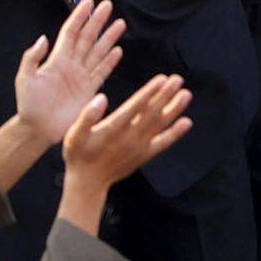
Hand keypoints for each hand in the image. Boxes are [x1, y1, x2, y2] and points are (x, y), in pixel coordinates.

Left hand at [12, 0, 125, 143]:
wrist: (38, 130)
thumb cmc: (28, 105)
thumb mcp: (24, 79)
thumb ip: (32, 58)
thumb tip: (42, 38)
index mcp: (56, 60)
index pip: (70, 33)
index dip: (79, 17)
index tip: (88, 2)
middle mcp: (71, 65)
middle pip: (87, 38)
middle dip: (98, 21)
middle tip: (108, 5)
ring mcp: (81, 77)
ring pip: (98, 52)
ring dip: (108, 38)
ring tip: (119, 24)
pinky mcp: (89, 90)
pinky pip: (102, 72)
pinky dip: (110, 61)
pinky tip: (118, 50)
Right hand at [62, 73, 191, 187]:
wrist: (88, 182)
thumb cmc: (78, 155)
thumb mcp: (74, 134)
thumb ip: (87, 115)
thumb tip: (101, 98)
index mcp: (113, 129)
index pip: (135, 106)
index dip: (149, 92)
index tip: (162, 79)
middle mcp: (129, 137)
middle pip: (152, 113)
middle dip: (165, 95)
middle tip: (178, 79)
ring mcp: (139, 147)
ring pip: (160, 125)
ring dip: (174, 109)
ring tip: (186, 94)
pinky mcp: (144, 155)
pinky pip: (163, 143)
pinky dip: (175, 133)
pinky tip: (186, 122)